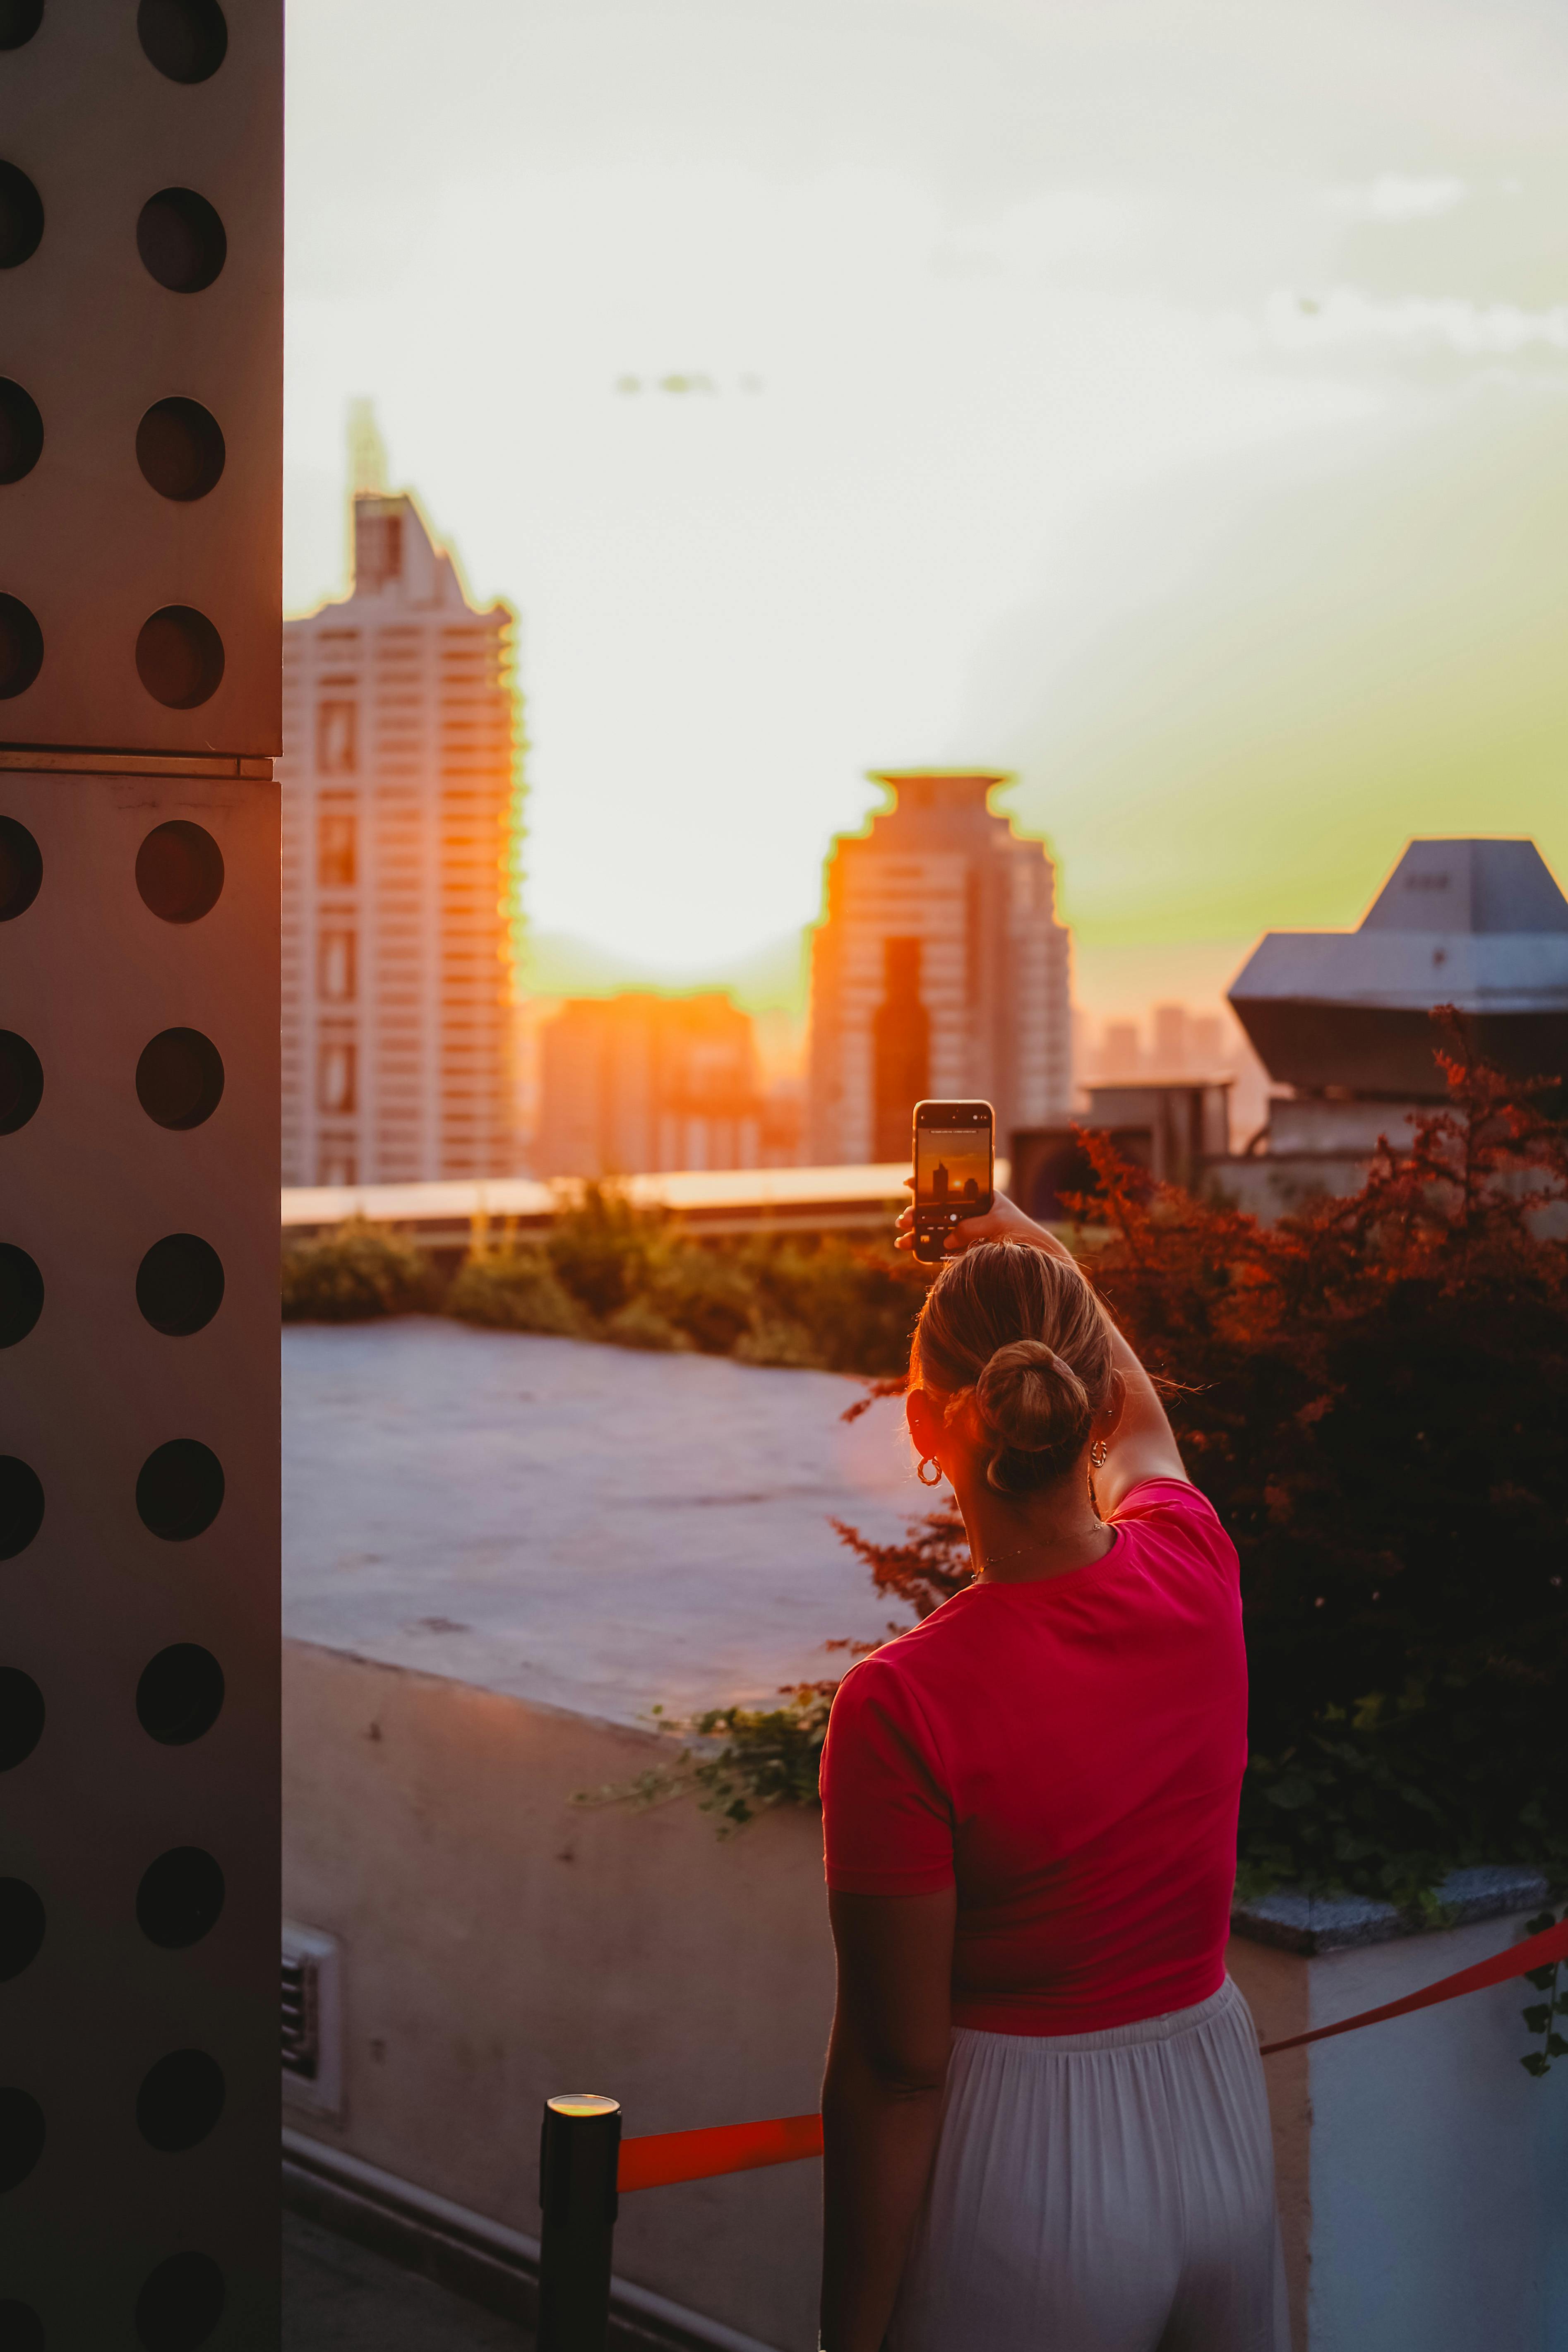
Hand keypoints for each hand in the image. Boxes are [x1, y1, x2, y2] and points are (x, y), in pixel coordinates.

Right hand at [894, 1184, 1073, 1262]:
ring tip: (903, 1239)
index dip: (927, 1184)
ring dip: (917, 1233)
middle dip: (916, 1214)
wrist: (1037, 1257)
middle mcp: (969, 1213)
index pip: (949, 1186)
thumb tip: (948, 1239)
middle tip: (905, 1219)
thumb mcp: (997, 1224)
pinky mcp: (965, 1251)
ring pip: (935, 1230)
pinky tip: (913, 1249)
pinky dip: (926, 1249)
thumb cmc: (1021, 1232)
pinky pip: (941, 1249)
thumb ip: (971, 1227)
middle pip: (936, 1210)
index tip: (910, 1183)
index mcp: (979, 1198)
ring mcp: (966, 1232)